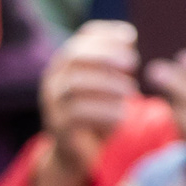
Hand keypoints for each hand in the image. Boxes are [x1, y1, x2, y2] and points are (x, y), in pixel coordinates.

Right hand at [31, 19, 139, 185]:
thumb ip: (116, 60)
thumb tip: (128, 37)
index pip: (83, 36)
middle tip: (133, 62)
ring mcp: (51, 102)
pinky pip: (78, 114)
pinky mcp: (57, 126)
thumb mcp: (108, 82)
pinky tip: (123, 114)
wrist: (77, 152)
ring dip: (108, 84)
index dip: (107, 33)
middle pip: (74, 55)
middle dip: (106, 54)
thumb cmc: (98, 109)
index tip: (132, 37)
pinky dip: (105, 111)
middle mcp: (53, 78)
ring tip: (131, 91)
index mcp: (66, 62)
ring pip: (75, 85)